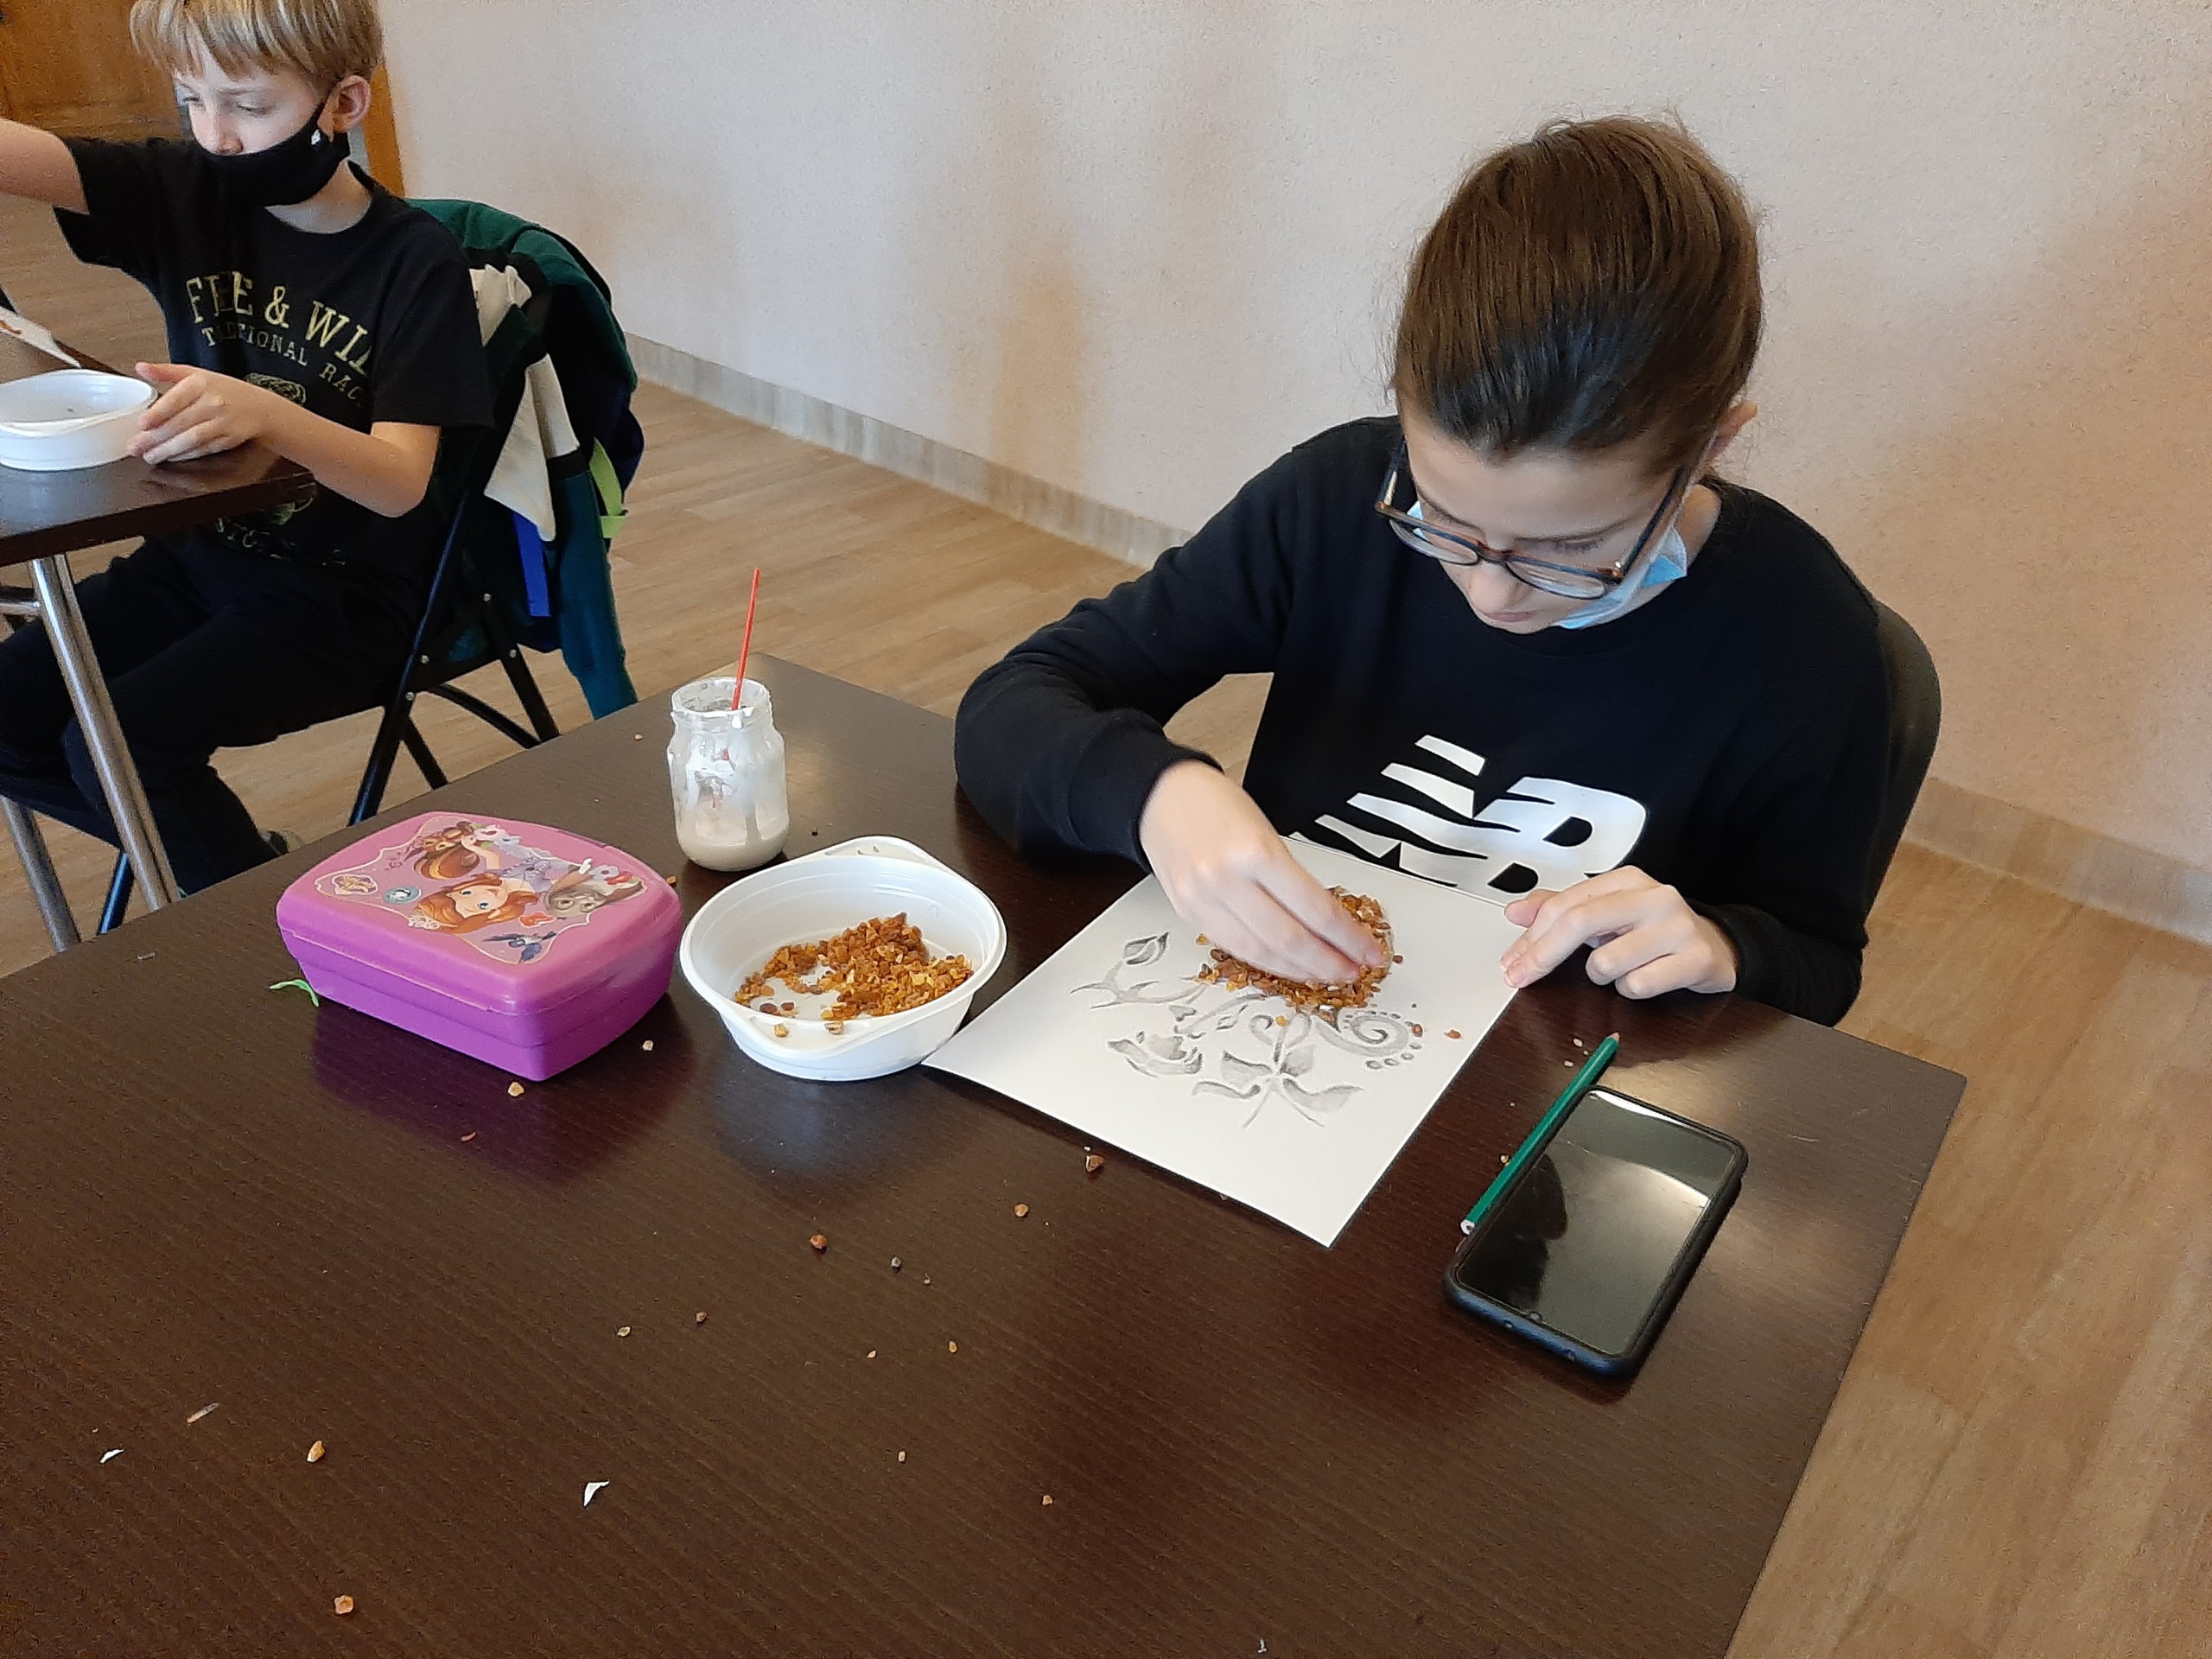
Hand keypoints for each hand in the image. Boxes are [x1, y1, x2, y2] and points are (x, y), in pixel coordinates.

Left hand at [129, 363, 281, 463]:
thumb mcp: (196, 373)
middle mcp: (214, 402)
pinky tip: (171, 457)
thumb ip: (166, 372)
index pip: (177, 399)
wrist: (259, 408)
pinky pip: (204, 448)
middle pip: (181, 423)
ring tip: (150, 456)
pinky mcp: (229, 439)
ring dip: (168, 450)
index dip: (159, 413)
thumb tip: (140, 368)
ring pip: (192, 439)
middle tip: (135, 447)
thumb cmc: (224, 390)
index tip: (142, 424)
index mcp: (202, 383)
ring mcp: (223, 422)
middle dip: (156, 438)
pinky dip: (186, 455)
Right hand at [1137, 760, 1385, 985]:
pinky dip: (1265, 960)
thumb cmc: (1215, 803)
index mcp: (1255, 852)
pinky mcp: (1188, 913)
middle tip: (1353, 970)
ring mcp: (1203, 900)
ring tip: (1326, 974)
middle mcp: (1226, 879)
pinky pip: (1234, 947)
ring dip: (1299, 969)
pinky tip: (1286, 964)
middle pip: (1289, 938)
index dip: (1347, 937)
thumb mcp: (1265, 830)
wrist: (1160, 796)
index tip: (1368, 949)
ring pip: (1260, 952)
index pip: (1314, 909)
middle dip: (1328, 961)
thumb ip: (1291, 876)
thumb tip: (1327, 922)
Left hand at [1500, 867, 1737, 998]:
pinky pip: (1637, 986)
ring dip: (1604, 976)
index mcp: (1627, 880)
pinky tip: (1647, 977)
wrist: (1715, 947)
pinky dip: (1632, 989)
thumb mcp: (1607, 914)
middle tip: (1523, 977)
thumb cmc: (1654, 932)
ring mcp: (1676, 927)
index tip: (1513, 962)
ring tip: (1624, 966)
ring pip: (1605, 963)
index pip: (1564, 905)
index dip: (1531, 937)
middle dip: (1543, 956)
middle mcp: (1653, 897)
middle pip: (1578, 924)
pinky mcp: (1694, 959)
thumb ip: (1561, 910)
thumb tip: (1516, 912)